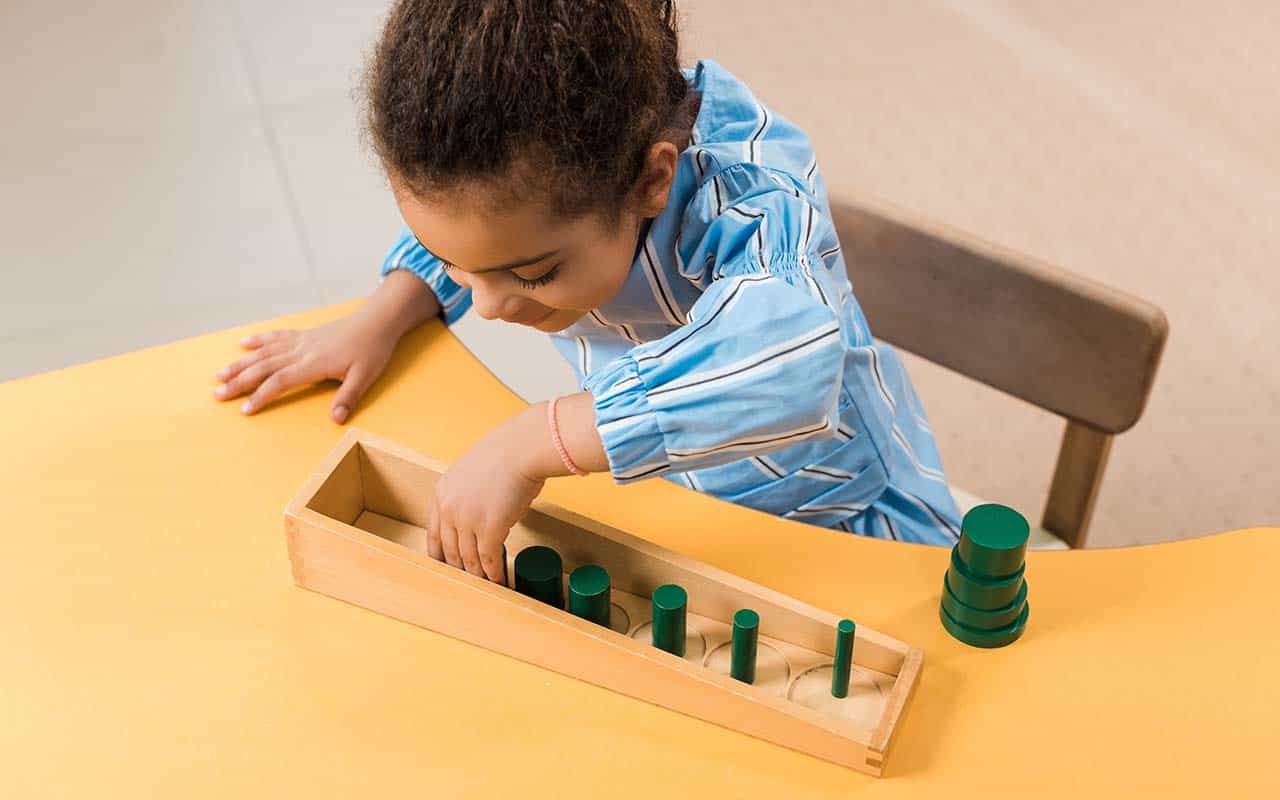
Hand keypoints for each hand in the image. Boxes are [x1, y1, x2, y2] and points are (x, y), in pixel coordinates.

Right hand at [214, 314, 395, 422]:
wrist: (376, 322)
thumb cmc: (372, 350)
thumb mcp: (365, 377)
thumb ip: (348, 397)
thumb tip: (336, 419)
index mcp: (314, 364)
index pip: (280, 381)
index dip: (260, 395)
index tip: (244, 409)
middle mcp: (301, 351)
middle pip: (264, 367)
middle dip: (239, 381)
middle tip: (218, 394)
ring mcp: (301, 341)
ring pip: (264, 352)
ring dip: (241, 363)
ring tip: (220, 374)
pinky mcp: (304, 335)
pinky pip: (276, 336)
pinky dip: (258, 340)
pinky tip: (243, 344)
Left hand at [428, 414, 546, 581]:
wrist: (521, 450)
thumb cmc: (506, 454)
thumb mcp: (473, 471)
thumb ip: (469, 494)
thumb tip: (485, 514)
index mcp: (442, 493)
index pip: (433, 533)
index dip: (439, 553)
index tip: (445, 565)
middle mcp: (449, 509)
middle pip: (449, 549)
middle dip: (458, 567)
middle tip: (467, 579)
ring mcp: (467, 520)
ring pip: (468, 558)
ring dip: (477, 574)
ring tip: (484, 584)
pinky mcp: (489, 529)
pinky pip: (488, 559)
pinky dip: (493, 573)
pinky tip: (499, 580)